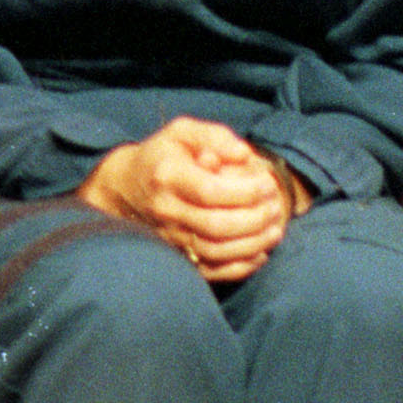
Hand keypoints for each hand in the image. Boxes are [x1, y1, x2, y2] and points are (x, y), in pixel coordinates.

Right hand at [77, 117, 295, 282]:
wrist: (126, 187)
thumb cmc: (163, 155)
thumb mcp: (183, 132)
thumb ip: (215, 136)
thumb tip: (243, 154)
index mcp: (167, 175)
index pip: (211, 191)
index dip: (246, 191)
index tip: (267, 182)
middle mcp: (166, 209)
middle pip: (216, 225)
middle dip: (255, 219)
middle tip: (275, 206)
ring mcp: (170, 236)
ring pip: (215, 252)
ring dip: (253, 244)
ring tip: (275, 228)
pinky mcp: (177, 254)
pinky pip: (211, 270)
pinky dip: (240, 267)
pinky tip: (260, 252)